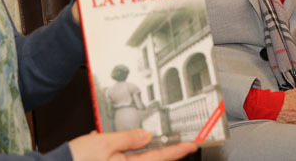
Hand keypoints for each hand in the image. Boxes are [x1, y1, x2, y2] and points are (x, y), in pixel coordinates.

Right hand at [69, 130, 197, 160]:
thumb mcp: (103, 143)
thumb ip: (127, 139)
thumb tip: (146, 136)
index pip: (161, 158)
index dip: (178, 150)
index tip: (192, 144)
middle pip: (148, 160)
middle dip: (153, 149)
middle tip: (163, 139)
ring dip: (130, 149)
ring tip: (118, 138)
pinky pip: (119, 160)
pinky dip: (116, 152)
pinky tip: (103, 142)